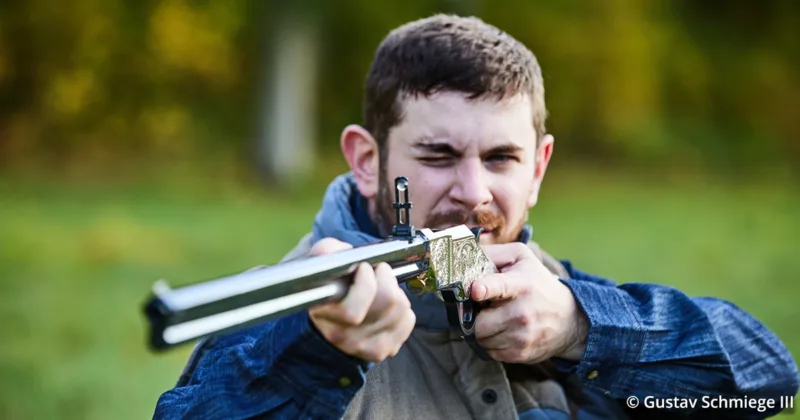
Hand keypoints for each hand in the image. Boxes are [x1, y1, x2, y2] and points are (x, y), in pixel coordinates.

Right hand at [307, 238, 415, 362]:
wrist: (331, 323)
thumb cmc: (329, 289)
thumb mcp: (321, 268)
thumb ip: (325, 253)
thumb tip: (330, 250)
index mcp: (324, 316)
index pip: (352, 312)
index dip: (365, 284)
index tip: (363, 267)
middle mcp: (344, 337)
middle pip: (386, 303)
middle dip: (386, 278)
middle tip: (379, 270)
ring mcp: (366, 347)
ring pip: (400, 310)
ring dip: (395, 291)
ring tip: (383, 287)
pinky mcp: (385, 350)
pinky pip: (408, 321)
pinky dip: (403, 308)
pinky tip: (388, 305)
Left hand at [470, 243, 588, 363]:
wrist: (568, 318)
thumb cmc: (538, 283)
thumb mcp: (521, 258)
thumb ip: (493, 254)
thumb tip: (464, 259)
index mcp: (521, 284)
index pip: (500, 286)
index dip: (484, 288)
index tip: (475, 290)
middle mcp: (521, 312)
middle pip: (478, 323)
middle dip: (473, 315)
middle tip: (481, 307)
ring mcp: (521, 336)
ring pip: (480, 338)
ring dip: (480, 330)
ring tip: (493, 318)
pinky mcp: (520, 353)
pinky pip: (489, 352)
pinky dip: (489, 342)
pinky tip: (500, 331)